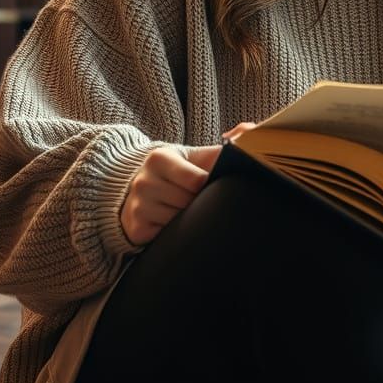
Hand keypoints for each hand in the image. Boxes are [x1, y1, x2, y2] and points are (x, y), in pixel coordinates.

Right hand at [119, 123, 259, 245]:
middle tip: (199, 201)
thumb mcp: (193, 158)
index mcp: (159, 158)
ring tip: (186, 210)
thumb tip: (246, 146)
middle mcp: (144, 180)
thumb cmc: (177, 172)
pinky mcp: (136, 228)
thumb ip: (217, 153)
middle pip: (188, 202)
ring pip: (178, 221)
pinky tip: (172, 223)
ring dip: (188, 220)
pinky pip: (166, 235)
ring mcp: (137, 205)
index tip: (208, 187)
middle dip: (199, 204)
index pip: (197, 180)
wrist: (141, 187)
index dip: (207, 187)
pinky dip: (174, 232)